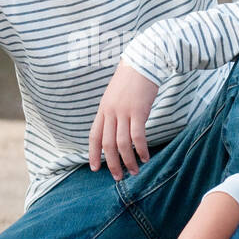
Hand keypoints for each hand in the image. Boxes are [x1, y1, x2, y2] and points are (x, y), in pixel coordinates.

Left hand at [89, 60, 158, 178]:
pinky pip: (138, 136)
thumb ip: (114, 111)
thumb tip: (116, 129)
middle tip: (118, 177)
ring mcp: (124, 112)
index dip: (93, 154)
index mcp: (103, 109)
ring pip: (122, 144)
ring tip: (134, 171)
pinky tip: (146, 157)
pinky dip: (141, 149)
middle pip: (107, 144)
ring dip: (128, 161)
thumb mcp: (116, 95)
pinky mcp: (138, 111)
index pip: (94, 136)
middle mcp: (110, 112)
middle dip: (111, 164)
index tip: (95, 168)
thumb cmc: (132, 78)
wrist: (144, 61)